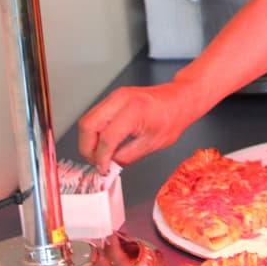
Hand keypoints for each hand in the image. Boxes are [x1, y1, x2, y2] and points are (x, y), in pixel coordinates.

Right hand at [78, 81, 202, 172]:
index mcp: (135, 110)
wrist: (179, 99)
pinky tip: (104, 143)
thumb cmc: (172, 117)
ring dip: (89, 141)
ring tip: (101, 154)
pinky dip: (94, 132)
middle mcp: (121, 99)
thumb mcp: (153, 143)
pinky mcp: (112, 98)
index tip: (103, 169)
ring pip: (87, 120)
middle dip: (88, 149)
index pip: (107, 137)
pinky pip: (94, 116)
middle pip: (88, 126)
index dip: (101, 158)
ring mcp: (115, 96)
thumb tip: (109, 165)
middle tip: (98, 162)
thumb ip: (127, 156)